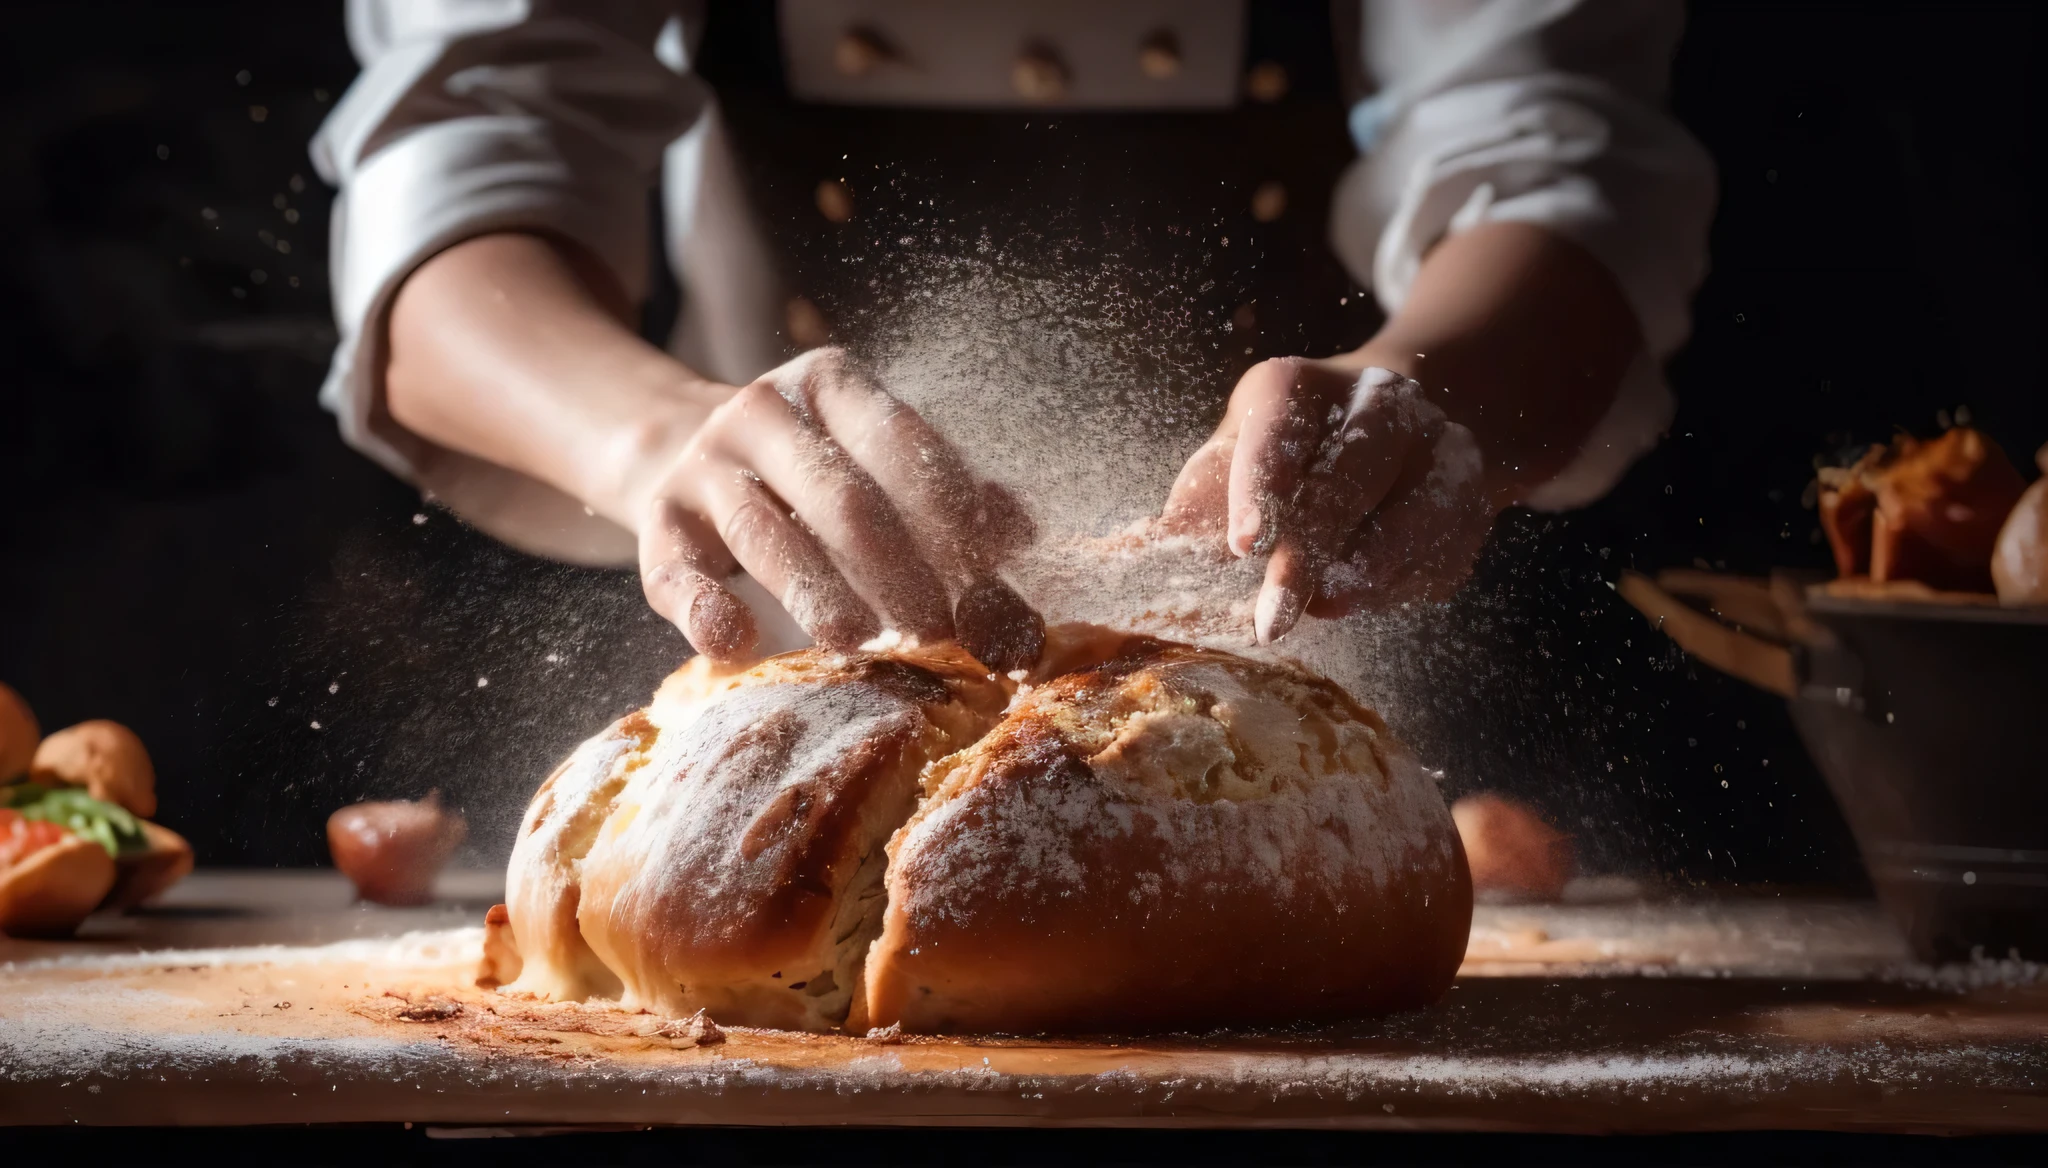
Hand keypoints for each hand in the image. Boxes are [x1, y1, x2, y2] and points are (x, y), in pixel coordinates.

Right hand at [628, 348, 1042, 668]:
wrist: (687, 451)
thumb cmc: (815, 469)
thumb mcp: (876, 459)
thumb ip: (948, 494)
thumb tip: (1023, 531)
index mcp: (834, 384)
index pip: (904, 446)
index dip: (950, 518)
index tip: (988, 582)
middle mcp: (765, 410)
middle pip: (843, 497)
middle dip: (899, 571)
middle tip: (939, 633)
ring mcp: (706, 463)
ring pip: (766, 535)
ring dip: (819, 595)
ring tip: (861, 644)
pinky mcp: (657, 519)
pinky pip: (677, 569)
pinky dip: (704, 608)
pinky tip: (736, 643)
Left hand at [1160, 357, 1494, 642]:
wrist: (1393, 434)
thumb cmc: (1282, 460)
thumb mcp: (1229, 463)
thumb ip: (1190, 509)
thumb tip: (1127, 560)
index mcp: (1298, 387)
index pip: (1278, 428)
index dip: (1260, 484)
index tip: (1240, 544)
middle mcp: (1376, 402)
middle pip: (1348, 476)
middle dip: (1309, 555)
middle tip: (1272, 619)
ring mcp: (1433, 444)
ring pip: (1411, 514)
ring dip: (1366, 572)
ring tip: (1324, 611)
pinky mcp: (1467, 496)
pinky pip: (1438, 549)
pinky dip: (1400, 584)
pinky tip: (1364, 599)